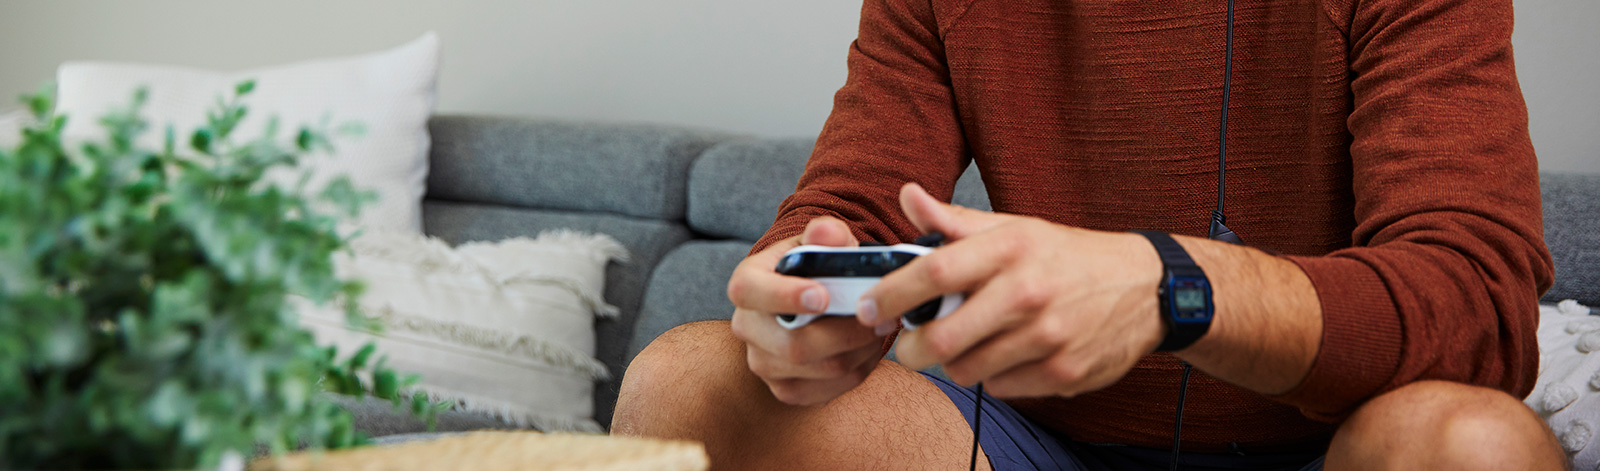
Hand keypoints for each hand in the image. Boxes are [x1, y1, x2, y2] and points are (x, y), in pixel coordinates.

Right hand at [729, 216, 897, 404]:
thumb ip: (825, 234)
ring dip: (862, 350)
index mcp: (747, 284)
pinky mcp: (786, 390)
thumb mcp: (817, 243)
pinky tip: (869, 347)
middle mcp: (746, 328)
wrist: (808, 303)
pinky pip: (831, 388)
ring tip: (882, 327)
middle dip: (846, 333)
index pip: (753, 293)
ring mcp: (764, 364)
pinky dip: (860, 368)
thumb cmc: (813, 269)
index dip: (786, 297)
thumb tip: (829, 233)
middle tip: (881, 316)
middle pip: (795, 345)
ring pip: (822, 369)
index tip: (822, 297)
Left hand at [860, 183, 1166, 397]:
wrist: (1147, 288)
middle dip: (910, 349)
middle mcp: (1028, 292)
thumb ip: (954, 221)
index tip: (868, 307)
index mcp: (1011, 247)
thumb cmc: (1067, 257)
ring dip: (954, 363)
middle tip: (907, 345)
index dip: (890, 294)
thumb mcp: (1015, 228)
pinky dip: (993, 376)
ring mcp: (1047, 337)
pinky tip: (1007, 354)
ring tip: (966, 344)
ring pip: (967, 370)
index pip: (933, 272)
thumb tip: (907, 196)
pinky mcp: (1063, 374)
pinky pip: (1001, 388)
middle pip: (941, 338)